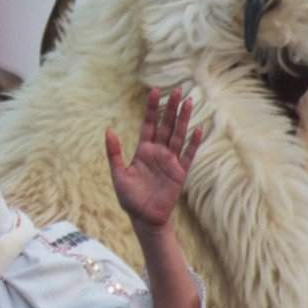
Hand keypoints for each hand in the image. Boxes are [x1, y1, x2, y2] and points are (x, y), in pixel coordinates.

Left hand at [105, 87, 202, 234]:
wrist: (144, 217)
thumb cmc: (130, 197)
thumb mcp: (118, 173)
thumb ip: (114, 152)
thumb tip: (108, 130)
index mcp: (143, 150)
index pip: (149, 124)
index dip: (152, 108)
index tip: (155, 91)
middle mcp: (158, 152)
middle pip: (166, 125)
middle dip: (171, 108)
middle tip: (178, 89)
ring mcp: (170, 161)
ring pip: (178, 135)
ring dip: (184, 119)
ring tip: (189, 102)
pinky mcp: (180, 173)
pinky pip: (188, 155)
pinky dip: (193, 143)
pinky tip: (198, 130)